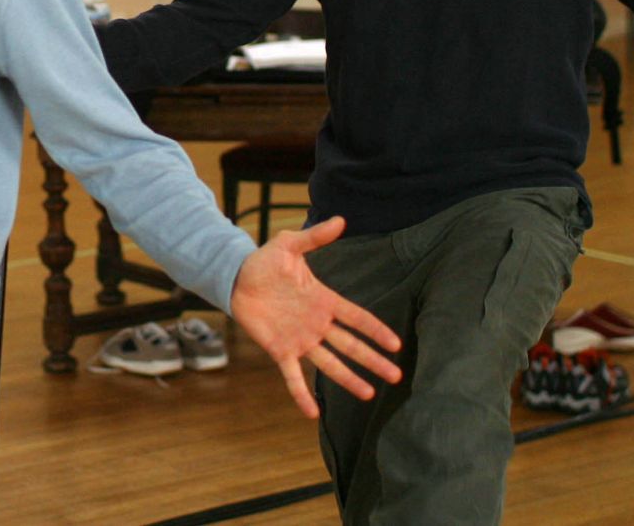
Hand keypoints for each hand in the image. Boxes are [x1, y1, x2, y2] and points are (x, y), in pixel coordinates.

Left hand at [230, 216, 401, 418]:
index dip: (376, 330)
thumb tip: (340, 220)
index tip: (397, 344)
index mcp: (323, 300)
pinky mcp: (280, 350)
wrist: (235, 276)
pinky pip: (293, 376)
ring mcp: (300, 339)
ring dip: (348, 379)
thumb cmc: (265, 261)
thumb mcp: (290, 245)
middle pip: (350, 346)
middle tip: (396, 377)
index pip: (356, 318)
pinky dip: (301, 394)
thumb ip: (315, 237)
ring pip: (329, 363)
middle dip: (372, 360)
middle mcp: (317, 324)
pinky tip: (312, 413)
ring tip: (369, 394)